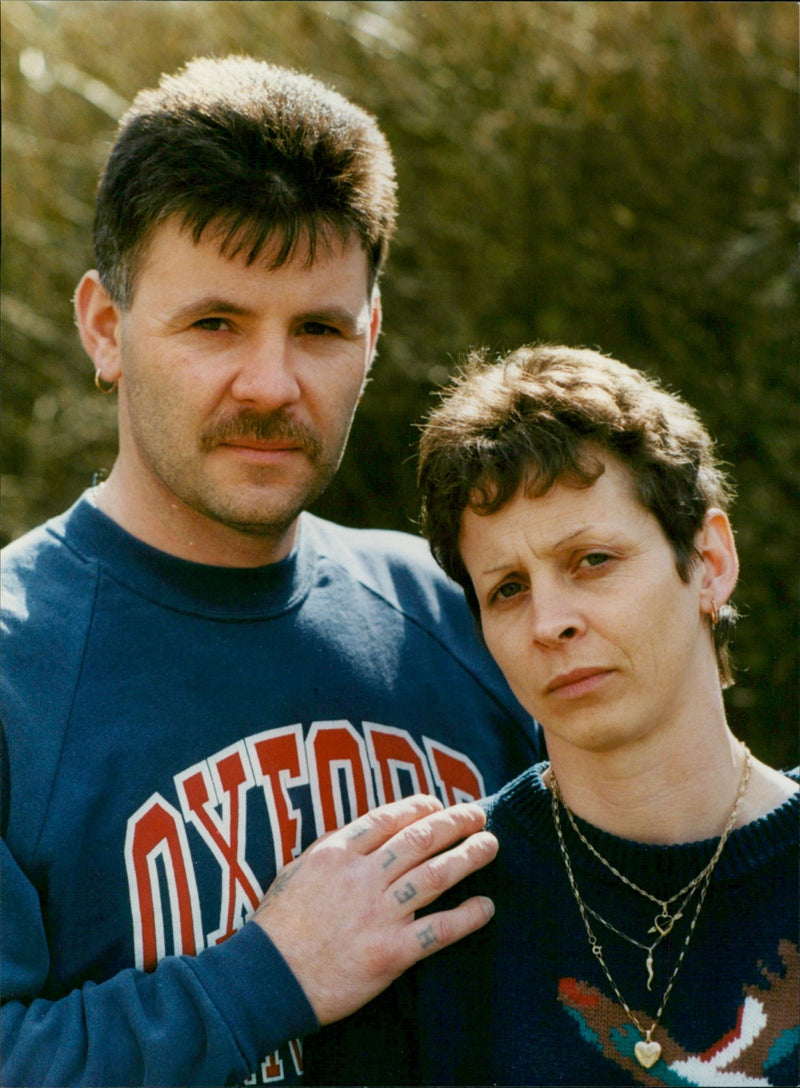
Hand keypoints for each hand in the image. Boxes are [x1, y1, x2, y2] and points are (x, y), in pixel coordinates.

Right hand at [252, 795, 497, 1023]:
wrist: (266, 981)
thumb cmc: (277, 928)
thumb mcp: (295, 871)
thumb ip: (330, 849)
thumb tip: (365, 834)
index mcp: (336, 853)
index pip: (388, 818)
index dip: (420, 807)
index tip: (438, 804)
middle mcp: (361, 877)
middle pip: (419, 839)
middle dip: (454, 822)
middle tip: (477, 813)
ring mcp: (378, 914)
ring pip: (435, 875)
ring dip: (468, 857)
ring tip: (490, 844)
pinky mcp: (390, 953)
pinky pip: (439, 930)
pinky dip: (467, 916)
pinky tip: (486, 907)